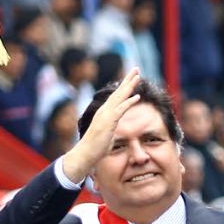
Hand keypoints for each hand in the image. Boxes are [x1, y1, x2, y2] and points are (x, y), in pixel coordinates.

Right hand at [60, 66, 142, 181]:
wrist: (85, 155)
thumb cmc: (95, 149)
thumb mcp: (106, 136)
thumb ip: (110, 130)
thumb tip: (113, 132)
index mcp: (104, 113)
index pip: (116, 96)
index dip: (125, 86)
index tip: (132, 77)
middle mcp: (104, 111)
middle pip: (118, 92)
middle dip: (128, 79)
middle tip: (136, 69)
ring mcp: (105, 115)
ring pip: (119, 97)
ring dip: (129, 86)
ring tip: (138, 76)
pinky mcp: (108, 122)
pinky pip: (120, 110)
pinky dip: (128, 102)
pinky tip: (137, 97)